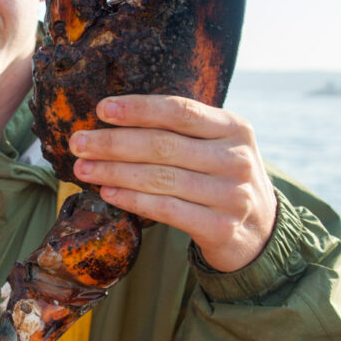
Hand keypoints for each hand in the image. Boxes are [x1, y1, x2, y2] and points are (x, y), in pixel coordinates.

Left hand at [69, 95, 276, 271]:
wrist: (261, 232)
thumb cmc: (222, 179)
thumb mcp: (216, 146)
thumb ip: (180, 131)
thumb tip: (114, 119)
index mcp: (234, 128)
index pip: (180, 111)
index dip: (139, 109)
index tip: (102, 109)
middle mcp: (236, 159)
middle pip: (163, 146)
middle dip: (114, 143)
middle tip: (79, 143)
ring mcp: (230, 195)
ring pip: (160, 178)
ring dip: (114, 172)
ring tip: (83, 169)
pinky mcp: (219, 227)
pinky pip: (165, 209)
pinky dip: (131, 200)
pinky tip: (108, 193)